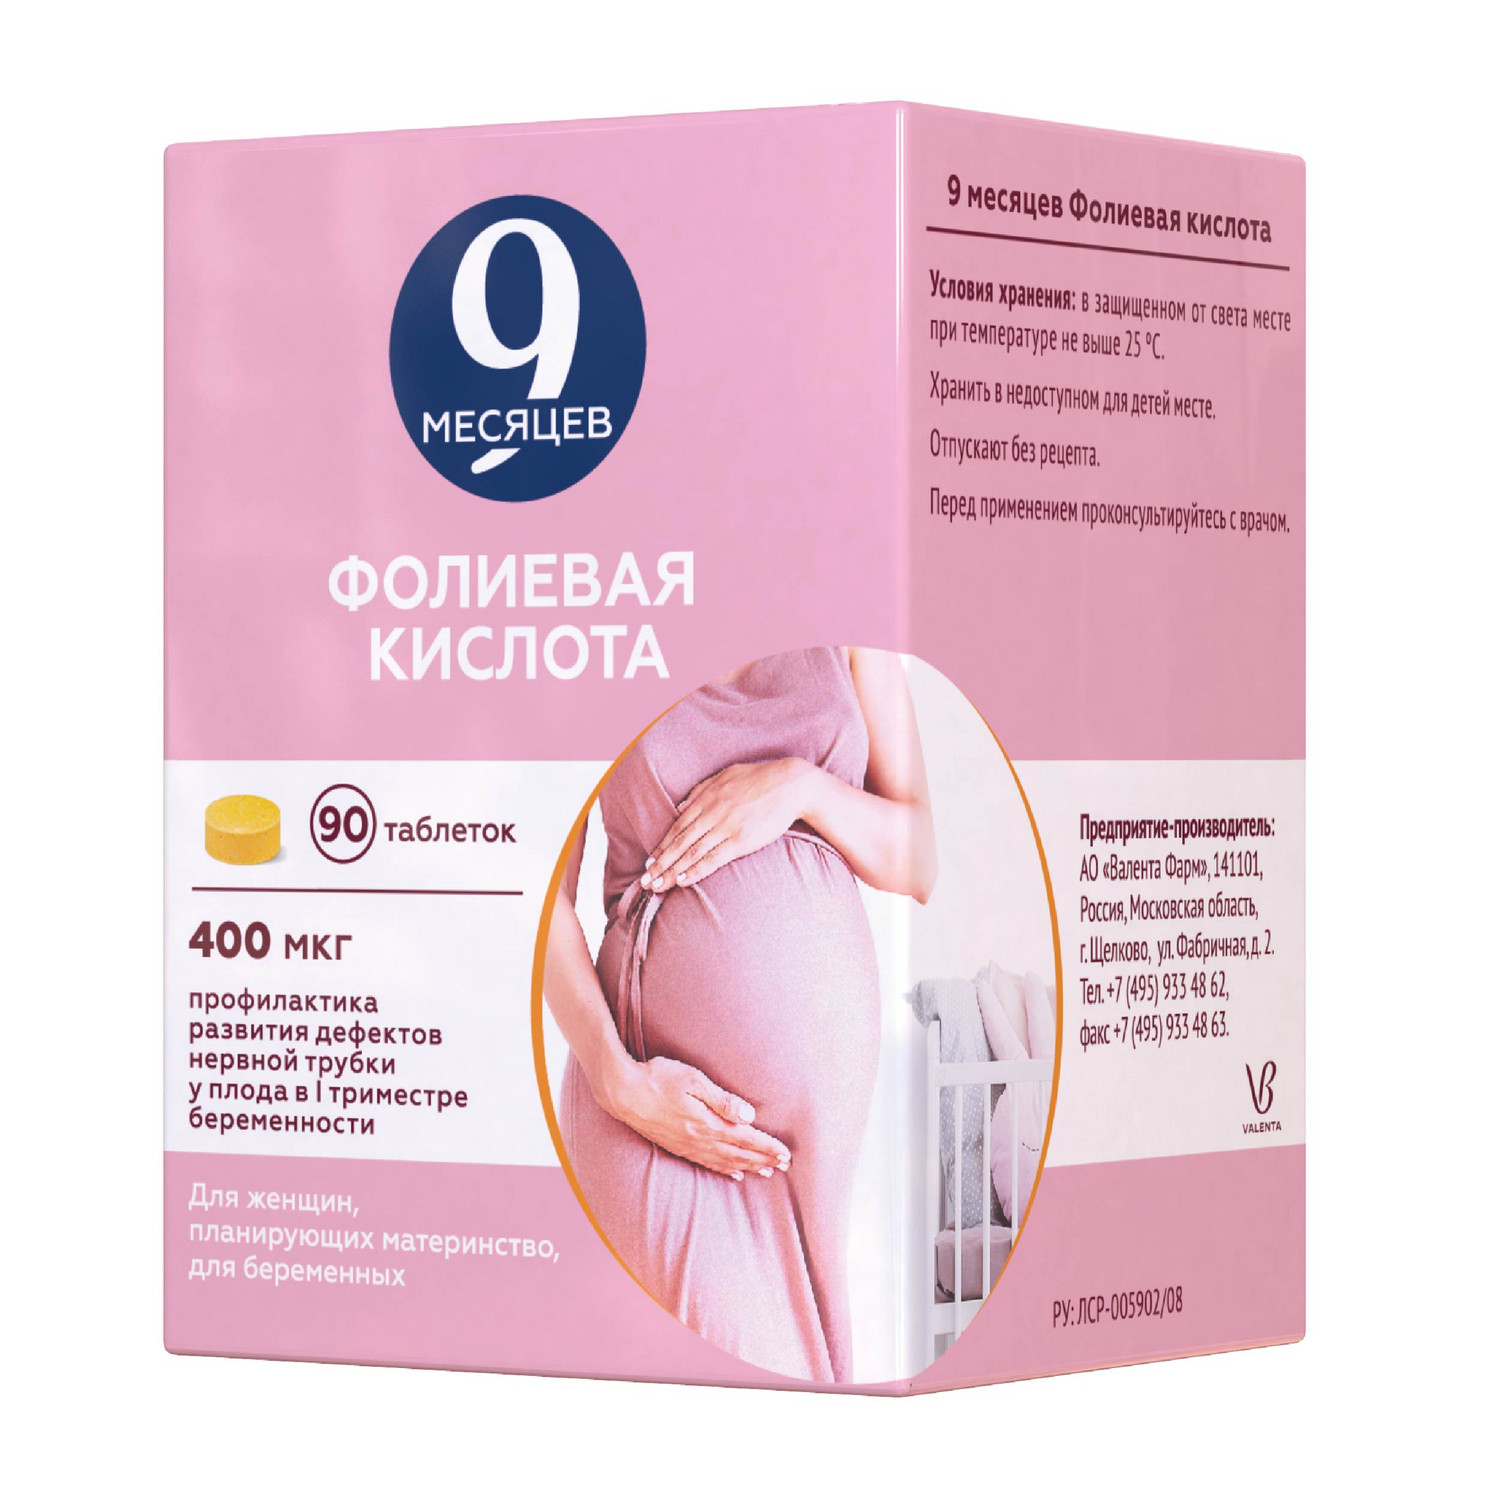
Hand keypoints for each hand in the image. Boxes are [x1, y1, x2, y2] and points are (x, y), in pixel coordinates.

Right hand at [601, 1055, 790, 1179]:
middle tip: (786, 1166)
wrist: (623, 1092)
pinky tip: (734, 1173)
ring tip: (767, 1172)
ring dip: (749, 1167)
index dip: (767, 1146)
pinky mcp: (677, 1146)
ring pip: (726, 1162)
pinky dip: (725, 1170)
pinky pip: (708, 1164)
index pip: (746, 1138)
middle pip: (740, 1153)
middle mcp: (700, 1139)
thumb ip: (722, 1100)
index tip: (786, 1153)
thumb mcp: (693, 1081)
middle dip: (764, 1159)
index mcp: (708, 1123)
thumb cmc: (658, 1078)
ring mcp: (688, 1145)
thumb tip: (749, 1116)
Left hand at [643, 758, 812, 892]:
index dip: (662, 846)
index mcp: (706, 798)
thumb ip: (700, 790)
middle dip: (661, 863)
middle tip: (645, 881)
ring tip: (658, 885)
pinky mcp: (741, 840)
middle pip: (680, 842)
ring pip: (693, 853)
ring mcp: (726, 827)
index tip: (650, 862)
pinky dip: (696, 870)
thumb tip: (680, 807)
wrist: (791, 784)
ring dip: (673, 870)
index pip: (678, 826)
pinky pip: (714, 858)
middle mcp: (712, 813)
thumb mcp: (725, 776)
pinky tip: (683, 880)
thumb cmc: (760, 778)